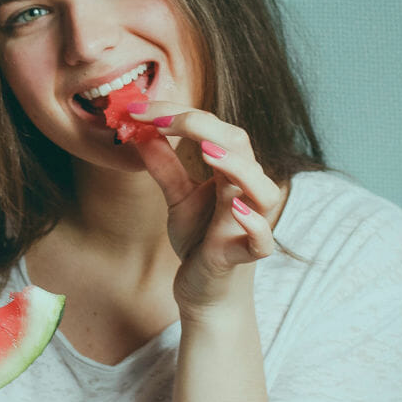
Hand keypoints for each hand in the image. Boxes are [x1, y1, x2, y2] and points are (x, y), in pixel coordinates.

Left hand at [128, 101, 285, 312]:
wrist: (205, 292)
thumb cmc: (199, 240)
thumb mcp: (177, 198)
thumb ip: (164, 167)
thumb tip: (141, 133)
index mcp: (231, 172)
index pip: (212, 129)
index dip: (177, 114)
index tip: (139, 110)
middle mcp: (247, 192)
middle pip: (239, 146)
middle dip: (200, 126)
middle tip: (159, 118)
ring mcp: (250, 223)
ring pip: (261, 188)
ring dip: (237, 167)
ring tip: (207, 150)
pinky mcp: (245, 256)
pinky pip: (262, 240)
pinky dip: (253, 224)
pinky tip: (234, 209)